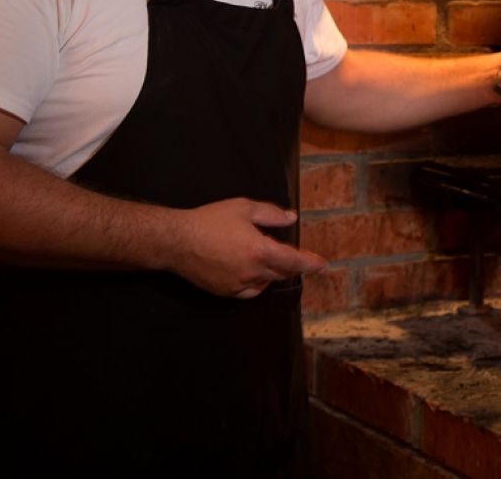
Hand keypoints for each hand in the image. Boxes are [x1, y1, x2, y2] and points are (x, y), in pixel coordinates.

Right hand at [171, 198, 325, 298]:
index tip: (323, 266)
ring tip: (268, 260)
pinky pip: (249, 292)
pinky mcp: (225, 292)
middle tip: (293, 256)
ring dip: (273, 273)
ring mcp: (238, 284)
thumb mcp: (243, 208)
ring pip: (266, 283)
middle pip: (281, 273)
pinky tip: (254, 274)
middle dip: (290, 265)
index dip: (310, 263)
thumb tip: (291, 217)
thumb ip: (271, 214)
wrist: (177, 241)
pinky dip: (257, 284)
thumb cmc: (210, 220)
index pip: (293, 260)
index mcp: (260, 250)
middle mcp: (252, 271)